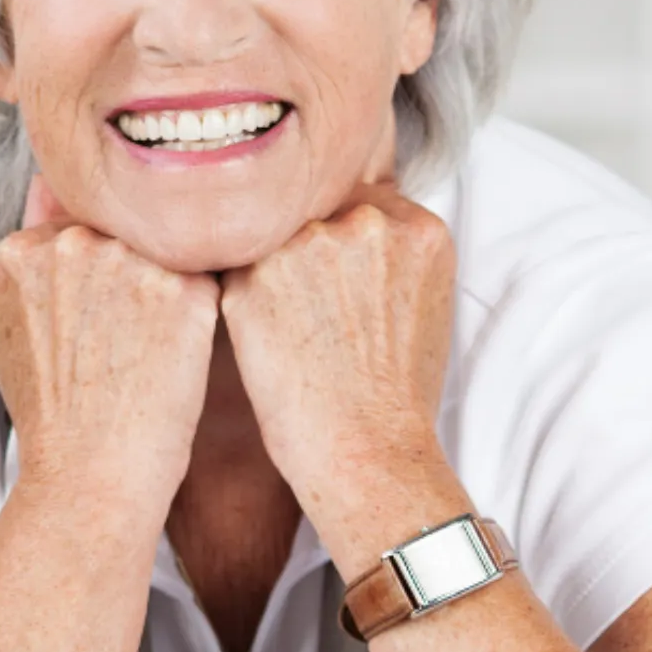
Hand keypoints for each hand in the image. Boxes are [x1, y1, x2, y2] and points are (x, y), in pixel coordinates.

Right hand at [0, 176, 222, 523]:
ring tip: (148, 353)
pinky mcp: (187, 291)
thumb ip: (32, 252)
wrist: (90, 477)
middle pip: (122, 235)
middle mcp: (74, 243)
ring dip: (167, 292)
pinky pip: (209, 280)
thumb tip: (47, 184)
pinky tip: (179, 355)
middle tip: (122, 344)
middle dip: (129, 278)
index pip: (76, 230)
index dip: (93, 278)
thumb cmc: (53, 411)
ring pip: (167, 253)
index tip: (95, 321)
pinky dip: (201, 316)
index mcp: (24, 248)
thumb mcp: (15, 323)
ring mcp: (130, 263)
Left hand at [217, 182, 457, 507]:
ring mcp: (308, 244)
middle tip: (309, 309)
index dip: (336, 238)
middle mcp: (366, 221)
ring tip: (291, 330)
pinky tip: (263, 337)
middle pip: (313, 211)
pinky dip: (239, 298)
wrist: (365, 450)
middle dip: (303, 250)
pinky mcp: (253, 275)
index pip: (359, 201)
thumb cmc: (394, 393)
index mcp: (418, 227)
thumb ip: (389, 251)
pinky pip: (231, 267)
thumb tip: (349, 224)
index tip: (328, 274)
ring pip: (269, 235)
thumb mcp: (419, 302)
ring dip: (269, 270)